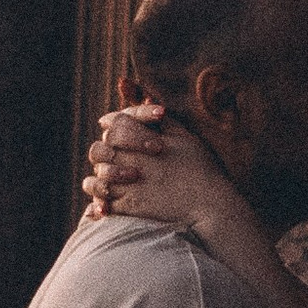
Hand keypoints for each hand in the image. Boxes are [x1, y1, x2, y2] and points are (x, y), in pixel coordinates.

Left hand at [83, 102, 250, 239]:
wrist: (209, 205)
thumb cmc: (201, 169)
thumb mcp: (185, 137)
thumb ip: (163, 119)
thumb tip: (145, 99)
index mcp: (147, 140)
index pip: (117, 123)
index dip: (112, 123)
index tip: (108, 125)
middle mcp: (134, 160)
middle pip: (101, 149)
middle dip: (104, 150)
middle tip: (111, 155)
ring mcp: (130, 185)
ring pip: (98, 177)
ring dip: (100, 177)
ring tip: (109, 180)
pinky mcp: (130, 208)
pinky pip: (104, 202)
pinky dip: (101, 203)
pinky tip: (106, 204)